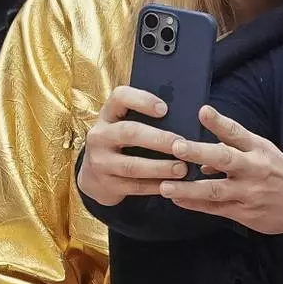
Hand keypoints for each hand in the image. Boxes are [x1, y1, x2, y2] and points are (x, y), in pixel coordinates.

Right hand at [77, 85, 188, 206]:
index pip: (120, 97)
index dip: (142, 100)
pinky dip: (155, 186)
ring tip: (182, 168)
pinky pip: (134, 186)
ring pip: (132, 165)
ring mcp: (100, 161)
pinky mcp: (105, 184)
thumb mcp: (126, 125)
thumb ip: (147, 119)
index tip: (165, 109)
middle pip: (129, 132)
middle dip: (159, 139)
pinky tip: (172, 185)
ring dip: (160, 167)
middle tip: (183, 144)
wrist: (94, 176)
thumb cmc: (123, 144)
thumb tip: (188, 117)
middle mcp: (100, 136)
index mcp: (108, 115)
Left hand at [159, 105, 282, 235]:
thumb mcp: (264, 152)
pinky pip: (215, 209)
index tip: (203, 110)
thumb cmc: (281, 171)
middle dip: (199, 153)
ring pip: (215, 190)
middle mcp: (254, 169)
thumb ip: (234, 150)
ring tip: (166, 186)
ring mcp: (249, 193)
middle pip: (224, 159)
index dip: (220, 122)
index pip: (237, 132)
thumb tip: (202, 160)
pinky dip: (195, 204)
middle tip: (176, 146)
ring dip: (188, 188)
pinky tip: (178, 200)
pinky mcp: (245, 214)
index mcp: (259, 149)